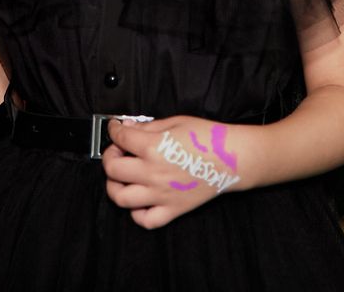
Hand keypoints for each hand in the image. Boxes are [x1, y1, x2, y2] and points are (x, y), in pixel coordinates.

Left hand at [101, 116, 246, 229]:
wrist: (233, 159)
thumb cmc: (209, 138)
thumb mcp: (176, 122)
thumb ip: (148, 126)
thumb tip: (128, 127)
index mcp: (154, 148)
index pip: (120, 138)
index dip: (113, 129)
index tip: (115, 128)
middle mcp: (154, 173)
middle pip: (113, 169)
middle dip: (109, 156)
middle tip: (117, 151)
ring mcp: (162, 194)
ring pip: (121, 198)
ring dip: (114, 186)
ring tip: (121, 177)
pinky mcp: (173, 209)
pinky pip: (145, 220)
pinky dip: (136, 212)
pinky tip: (139, 199)